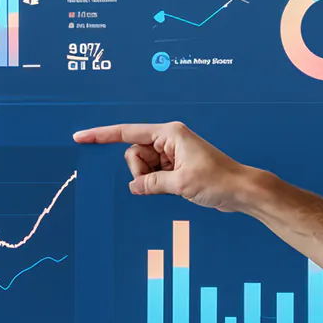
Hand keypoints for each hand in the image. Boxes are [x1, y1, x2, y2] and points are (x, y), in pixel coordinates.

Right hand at [72, 120, 261, 212]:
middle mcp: (168, 139)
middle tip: (163, 182)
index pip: (127, 133)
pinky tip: (175, 188)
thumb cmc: (218, 180)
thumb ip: (151, 183)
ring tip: (174, 186)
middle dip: (139, 171)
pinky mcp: (175, 166)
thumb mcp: (180, 183)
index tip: (81, 137)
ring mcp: (172, 153)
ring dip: (150, 179)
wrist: (241, 190)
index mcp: (169, 133)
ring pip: (142, 166)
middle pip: (134, 154)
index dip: (102, 135)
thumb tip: (134, 186)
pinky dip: (156, 183)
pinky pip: (153, 174)